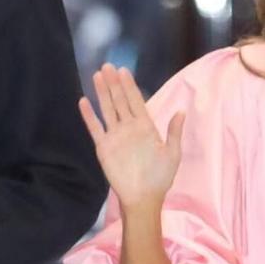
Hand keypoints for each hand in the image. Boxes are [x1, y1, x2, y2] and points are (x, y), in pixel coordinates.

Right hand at [79, 66, 184, 209]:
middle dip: (114, 83)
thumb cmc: (160, 178)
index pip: (136, 101)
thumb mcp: (173, 154)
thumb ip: (174, 132)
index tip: (123, 70)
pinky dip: (89, 116)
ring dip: (102, 93)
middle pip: (120, 100)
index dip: (129, 86)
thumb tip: (181, 111)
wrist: (144, 198)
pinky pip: (95, 128)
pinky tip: (83, 101)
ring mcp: (115, 136)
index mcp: (146, 127)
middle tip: (107, 66)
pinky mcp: (104, 148)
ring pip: (107, 109)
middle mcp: (129, 128)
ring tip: (97, 75)